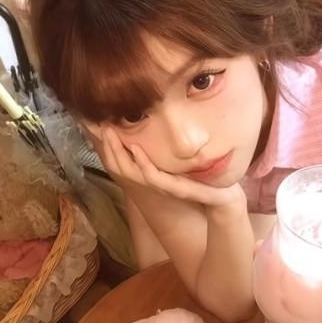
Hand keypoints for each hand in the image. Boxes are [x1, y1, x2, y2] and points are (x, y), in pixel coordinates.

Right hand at [100, 127, 244, 207]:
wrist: (225, 200)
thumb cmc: (204, 180)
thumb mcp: (181, 162)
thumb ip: (168, 150)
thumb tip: (159, 127)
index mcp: (152, 174)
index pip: (122, 159)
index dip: (108, 144)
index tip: (97, 122)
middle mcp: (153, 182)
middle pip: (120, 165)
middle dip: (107, 145)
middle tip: (97, 123)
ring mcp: (163, 187)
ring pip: (131, 170)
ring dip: (119, 151)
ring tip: (110, 132)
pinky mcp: (176, 189)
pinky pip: (154, 177)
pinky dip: (143, 164)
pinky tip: (137, 150)